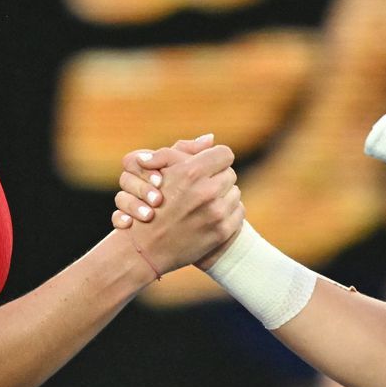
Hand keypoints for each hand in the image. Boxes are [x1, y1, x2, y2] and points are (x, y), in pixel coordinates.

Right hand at [125, 141, 242, 274]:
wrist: (146, 248)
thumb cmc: (149, 204)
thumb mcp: (161, 170)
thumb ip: (185, 150)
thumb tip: (211, 138)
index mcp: (191, 172)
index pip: (224, 154)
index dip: (216, 159)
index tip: (208, 167)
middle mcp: (207, 192)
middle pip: (229, 174)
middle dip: (217, 178)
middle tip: (203, 187)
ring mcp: (216, 213)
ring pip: (235, 193)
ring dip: (223, 196)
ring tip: (205, 203)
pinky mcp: (222, 231)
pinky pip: (239, 212)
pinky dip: (228, 213)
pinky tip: (211, 216)